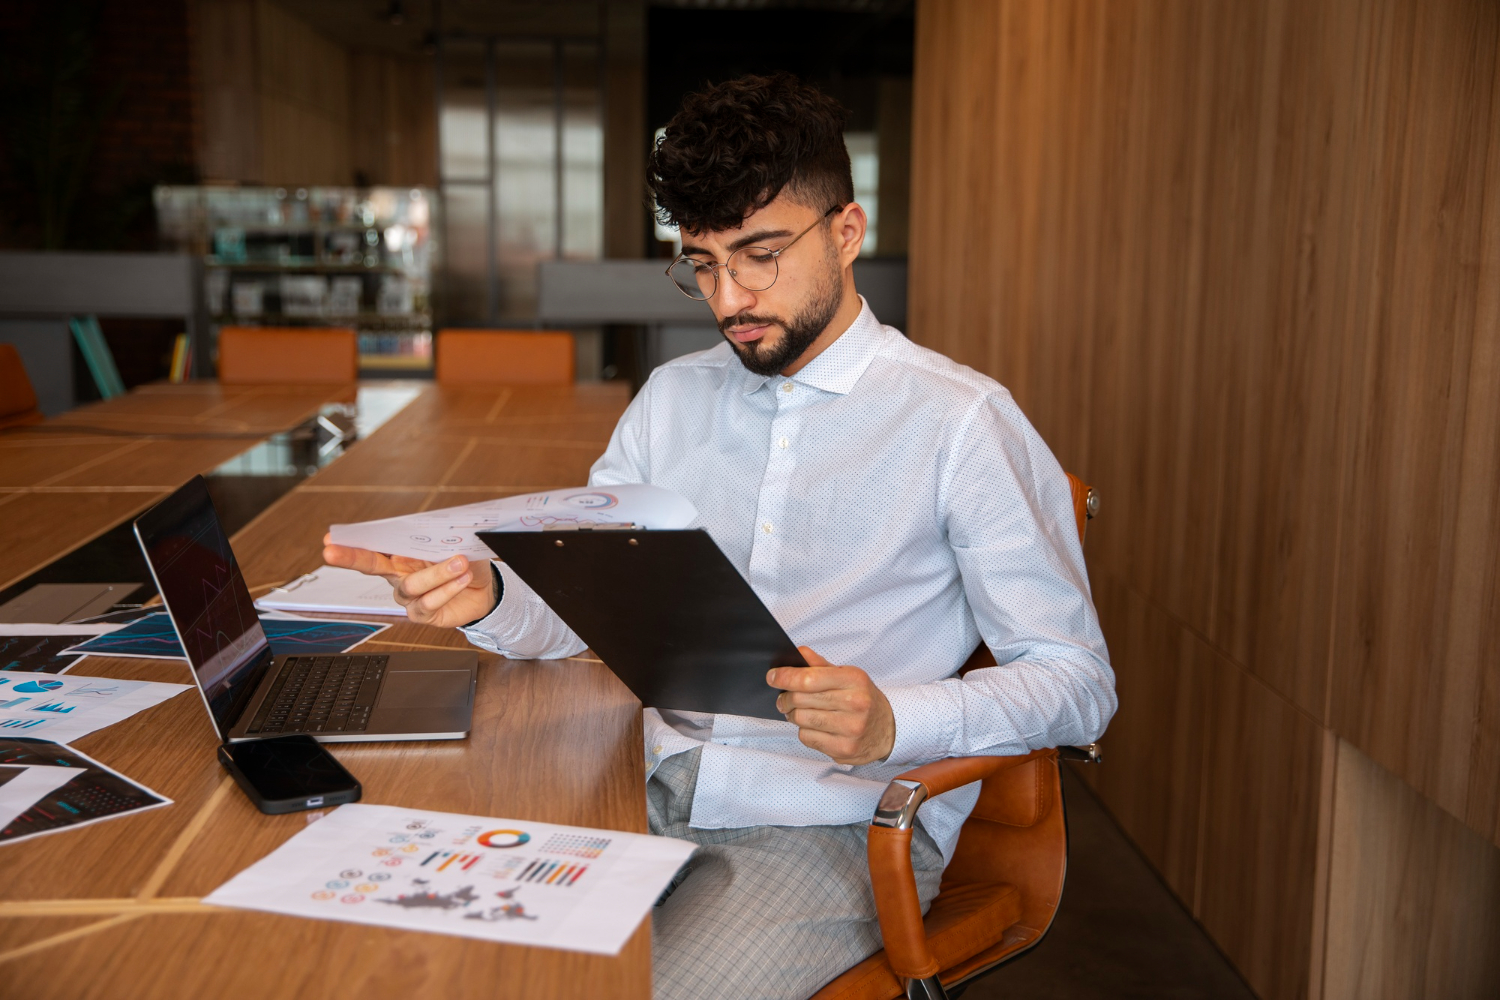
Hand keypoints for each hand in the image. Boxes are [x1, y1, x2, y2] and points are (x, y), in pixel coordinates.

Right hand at [322, 534, 496, 627]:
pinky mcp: (422, 614)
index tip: (330, 539)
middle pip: (370, 565)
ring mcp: (408, 597)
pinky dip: (447, 589)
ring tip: (459, 562)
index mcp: (400, 554)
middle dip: (350, 558)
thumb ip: (443, 537)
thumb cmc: (465, 562)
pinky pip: (428, 603)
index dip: (351, 542)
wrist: (485, 589)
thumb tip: (437, 529)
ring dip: (436, 573)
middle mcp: (398, 575)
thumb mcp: (456, 543)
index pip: (372, 545)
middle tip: (331, 552)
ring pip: (410, 585)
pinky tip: (462, 579)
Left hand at [767, 647, 895, 765]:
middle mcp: (855, 704)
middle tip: (784, 698)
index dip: (785, 677)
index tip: (772, 677)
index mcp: (854, 680)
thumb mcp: (848, 676)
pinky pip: (807, 738)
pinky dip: (805, 731)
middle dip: (786, 697)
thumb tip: (798, 652)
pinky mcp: (844, 749)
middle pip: (801, 699)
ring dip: (793, 715)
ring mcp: (850, 729)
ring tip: (798, 712)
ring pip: (801, 720)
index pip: (809, 679)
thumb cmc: (864, 699)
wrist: (889, 730)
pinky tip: (815, 727)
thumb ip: (821, 665)